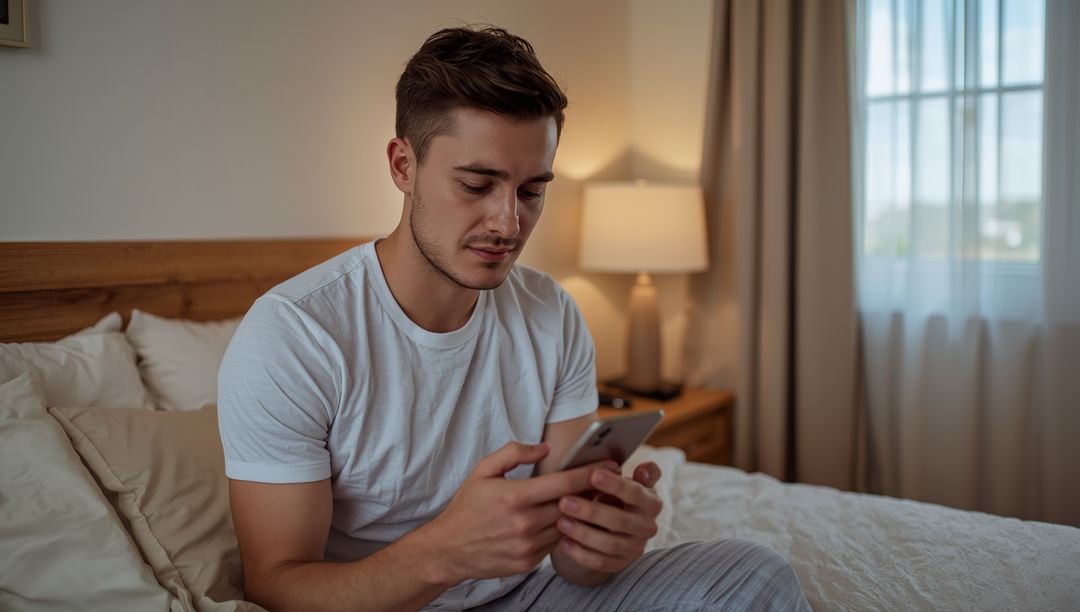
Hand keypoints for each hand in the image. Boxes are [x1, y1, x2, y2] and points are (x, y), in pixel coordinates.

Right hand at [420, 441, 611, 583]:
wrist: (449, 549)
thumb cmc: (467, 506)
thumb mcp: (483, 471)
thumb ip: (513, 453)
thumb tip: (544, 449)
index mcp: (515, 496)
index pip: (565, 483)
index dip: (591, 473)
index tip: (610, 465)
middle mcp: (524, 523)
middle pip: (572, 505)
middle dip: (592, 492)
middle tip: (607, 481)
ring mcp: (528, 546)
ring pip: (568, 526)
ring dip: (581, 514)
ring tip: (592, 500)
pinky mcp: (528, 562)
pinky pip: (555, 543)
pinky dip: (563, 531)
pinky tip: (567, 521)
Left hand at [555, 461, 662, 573]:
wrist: (616, 523)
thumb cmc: (619, 495)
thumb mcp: (631, 480)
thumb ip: (640, 473)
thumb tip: (644, 470)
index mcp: (652, 503)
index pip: (635, 493)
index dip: (615, 485)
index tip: (593, 475)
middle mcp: (648, 527)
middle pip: (619, 521)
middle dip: (590, 511)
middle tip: (564, 502)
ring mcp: (635, 548)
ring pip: (609, 544)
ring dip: (582, 533)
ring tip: (560, 521)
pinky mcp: (621, 564)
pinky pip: (600, 563)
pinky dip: (580, 553)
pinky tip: (562, 541)